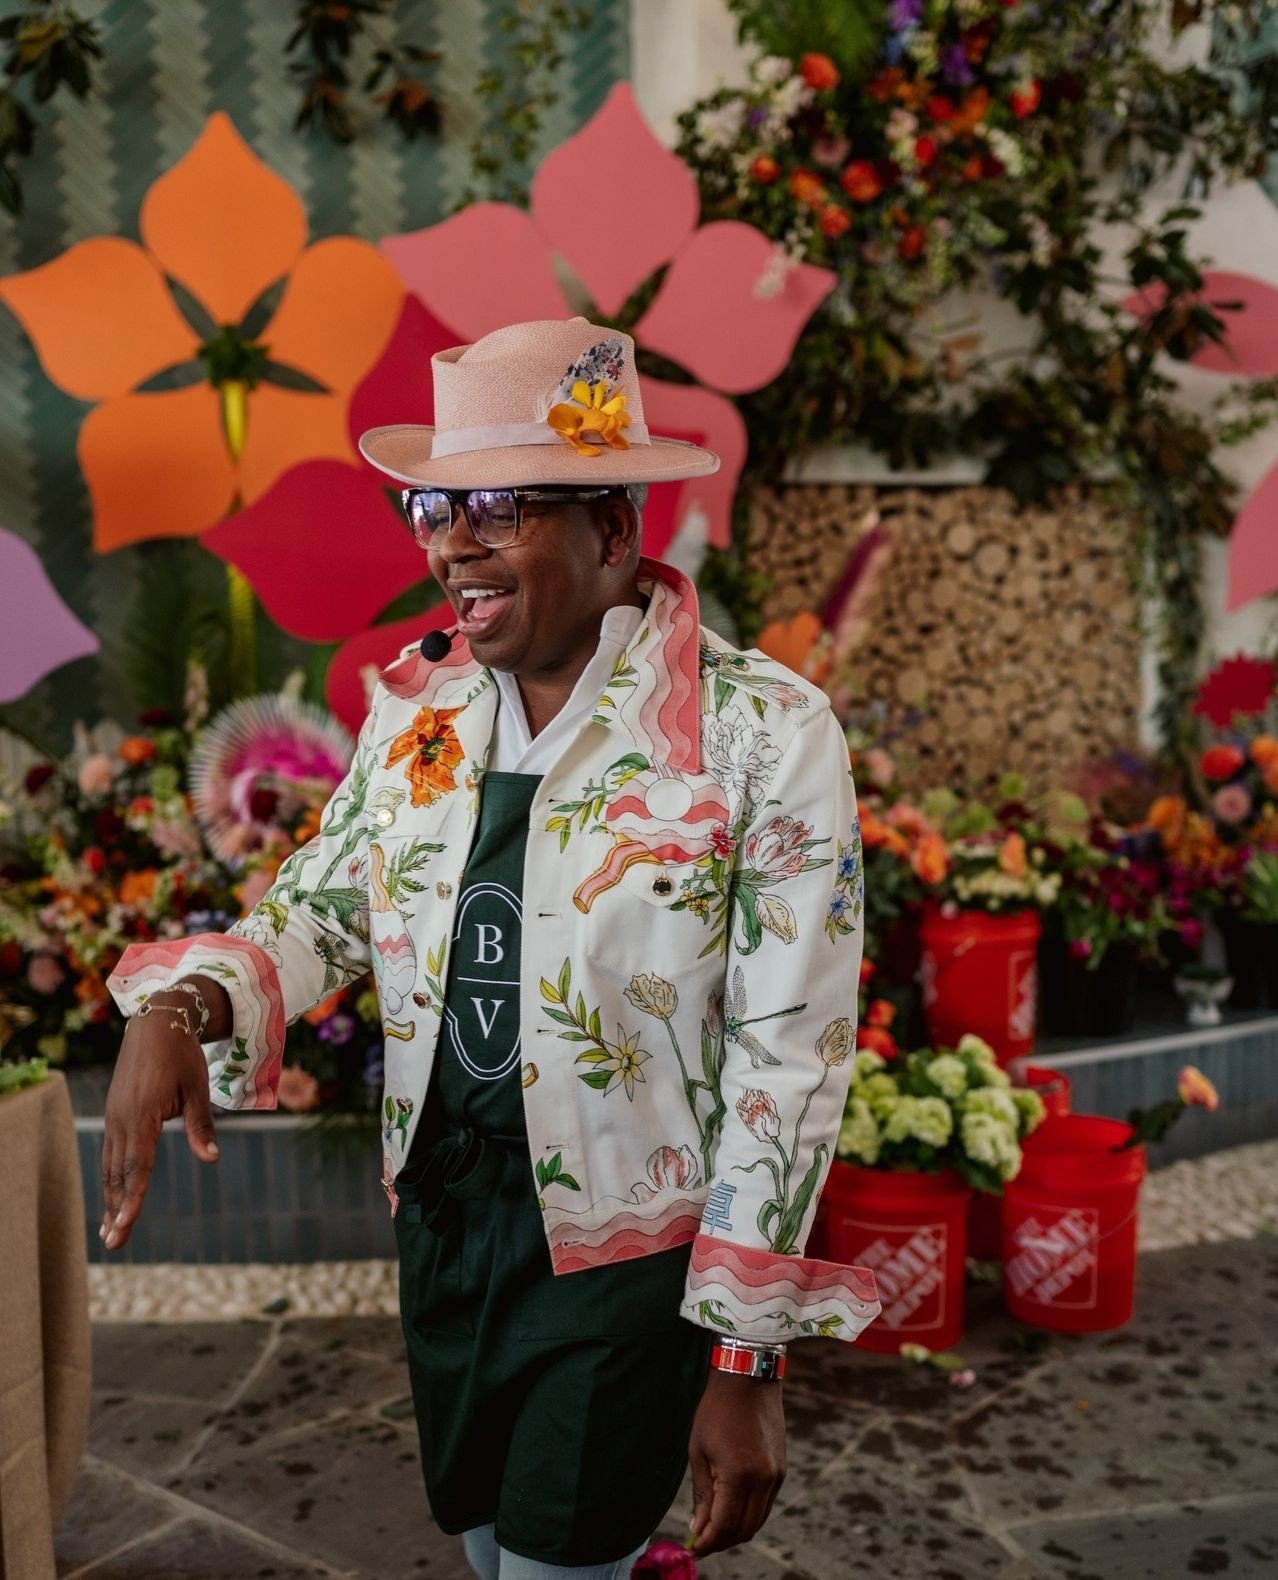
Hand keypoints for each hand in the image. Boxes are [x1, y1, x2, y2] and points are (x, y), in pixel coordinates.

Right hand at [100, 1005, 219, 1250]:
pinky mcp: (115, 1114)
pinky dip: (110, 1178)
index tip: (125, 1225)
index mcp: (142, 1115)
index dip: (132, 1198)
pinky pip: (110, 1153)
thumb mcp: (196, 1089)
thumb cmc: (182, 1056)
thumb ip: (201, 1125)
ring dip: (110, 1198)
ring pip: (110, 1166)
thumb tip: (212, 1159)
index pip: (138, 1166)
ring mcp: (115, 1118)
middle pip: (118, 1174)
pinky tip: (111, 1196)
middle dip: (116, 1210)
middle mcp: (122, 1120)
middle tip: (114, 1244)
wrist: (157, 1023)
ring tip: (108, 1230)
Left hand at [687, 1368, 785, 1554]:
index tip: (693, 1548)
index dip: (708, 1542)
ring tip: (714, 1528)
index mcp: (738, 1474)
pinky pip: (765, 1505)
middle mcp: (763, 1480)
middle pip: (744, 1529)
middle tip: (702, 1541)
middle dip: (722, 1541)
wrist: (749, 1379)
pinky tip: (731, 1509)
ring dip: (736, 1531)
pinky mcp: (781, 1470)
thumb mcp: (699, 1450)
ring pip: (757, 1521)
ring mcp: (776, 1476)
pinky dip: (748, 1514)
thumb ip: (702, 1493)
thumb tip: (698, 1527)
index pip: (725, 1525)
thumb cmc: (716, 1411)